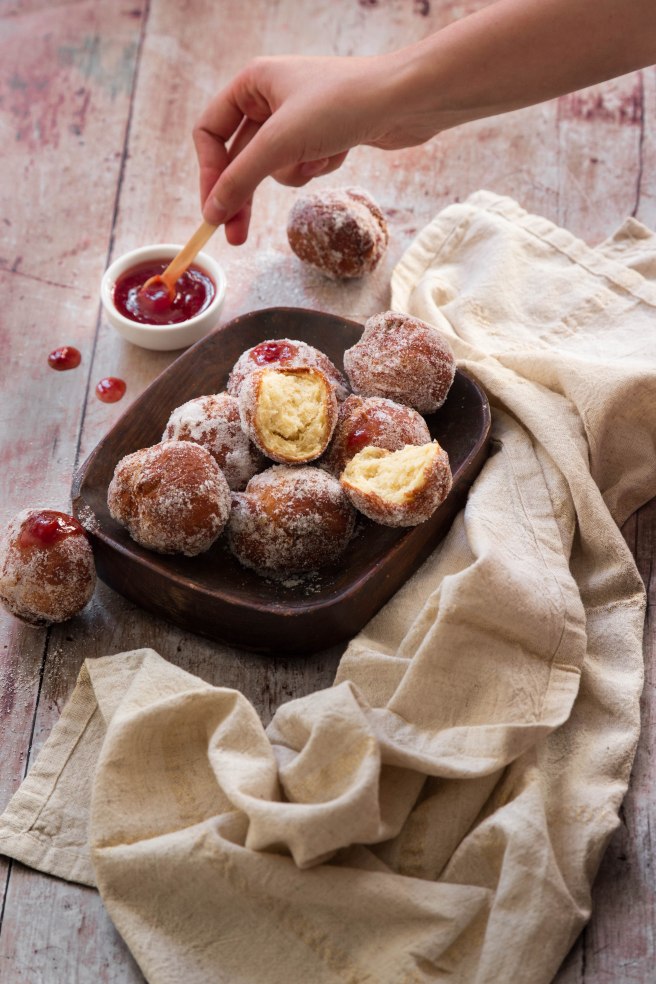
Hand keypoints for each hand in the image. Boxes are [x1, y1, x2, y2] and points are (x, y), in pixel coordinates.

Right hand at [193, 54, 415, 243]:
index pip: (210, 133)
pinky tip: (341, 150)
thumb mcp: (281, 144)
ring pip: (274, 165)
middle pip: (240, 157)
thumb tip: (212, 212)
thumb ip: (240, 180)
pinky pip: (304, 164)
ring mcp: (299, 117)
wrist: (406, 100)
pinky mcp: (325, 134)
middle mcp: (271, 95)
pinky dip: (319, 166)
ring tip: (319, 157)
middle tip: (235, 236)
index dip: (208, 173)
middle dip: (244, 194)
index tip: (213, 211)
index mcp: (252, 82)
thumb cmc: (342, 105)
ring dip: (295, 171)